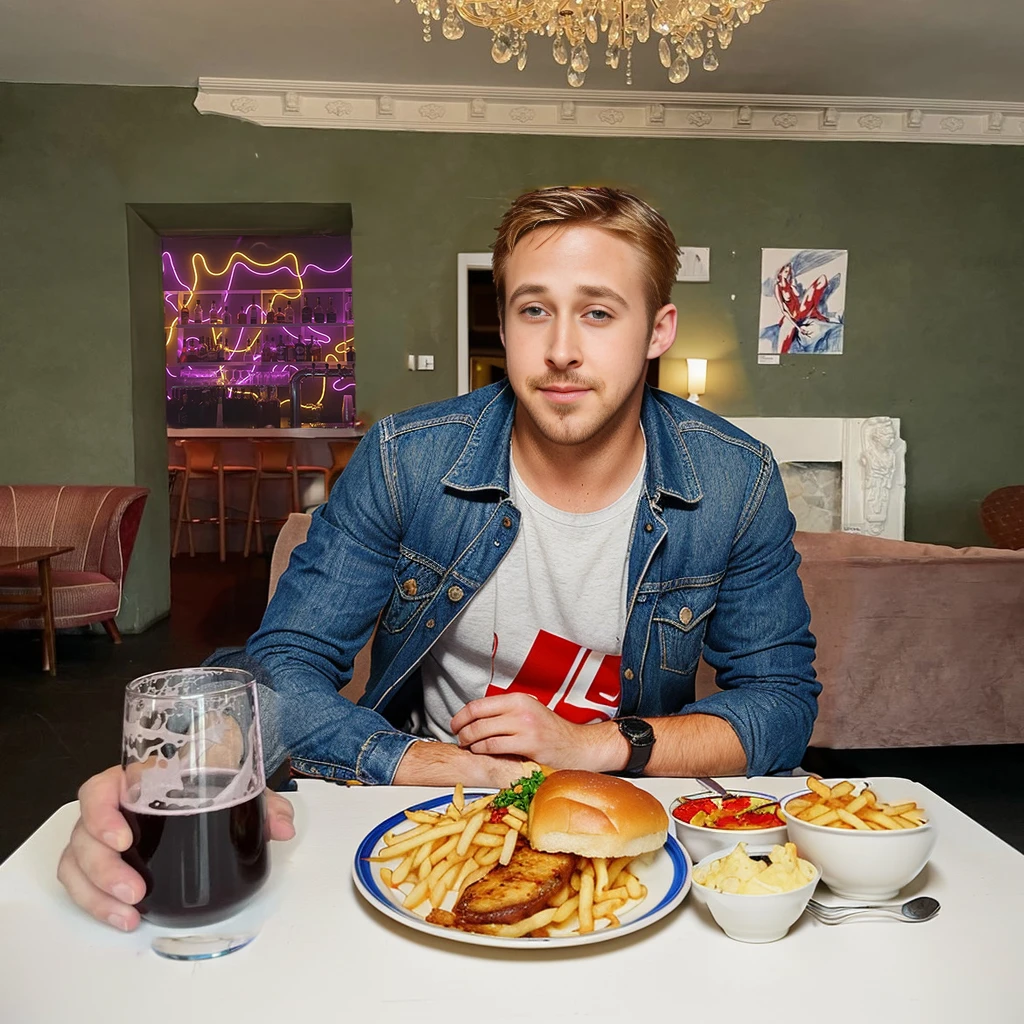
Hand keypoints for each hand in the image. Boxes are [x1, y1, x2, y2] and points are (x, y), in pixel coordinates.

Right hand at [56, 765, 295, 930]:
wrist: (202, 804)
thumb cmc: (206, 790)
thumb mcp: (234, 792)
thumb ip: (262, 804)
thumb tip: (285, 825)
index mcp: (135, 781)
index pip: (99, 789)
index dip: (101, 812)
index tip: (124, 838)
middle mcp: (111, 810)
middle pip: (83, 835)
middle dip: (103, 868)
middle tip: (134, 890)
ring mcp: (100, 840)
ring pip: (76, 865)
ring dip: (96, 894)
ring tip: (130, 912)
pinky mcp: (99, 868)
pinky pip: (81, 886)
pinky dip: (97, 905)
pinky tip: (124, 918)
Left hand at [450, 693, 624, 771]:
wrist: (578, 747)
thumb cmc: (551, 733)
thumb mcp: (529, 713)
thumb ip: (505, 712)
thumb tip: (476, 717)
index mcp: (518, 699)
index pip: (478, 704)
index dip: (461, 716)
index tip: (455, 724)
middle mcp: (520, 709)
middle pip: (477, 718)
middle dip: (462, 730)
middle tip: (459, 739)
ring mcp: (525, 726)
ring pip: (482, 733)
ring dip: (470, 742)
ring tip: (468, 747)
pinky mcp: (528, 744)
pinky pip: (494, 747)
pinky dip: (482, 751)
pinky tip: (481, 752)